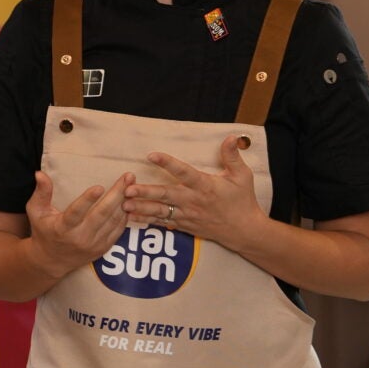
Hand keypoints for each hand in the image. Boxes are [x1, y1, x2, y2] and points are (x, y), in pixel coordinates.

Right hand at [24, 170, 132, 278]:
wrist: (51, 261)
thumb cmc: (43, 231)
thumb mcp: (36, 211)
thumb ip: (41, 192)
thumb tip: (40, 174)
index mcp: (62, 228)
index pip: (76, 213)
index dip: (87, 200)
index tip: (99, 186)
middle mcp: (80, 238)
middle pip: (102, 214)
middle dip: (116, 194)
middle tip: (127, 177)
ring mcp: (93, 244)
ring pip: (113, 221)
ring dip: (124, 202)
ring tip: (132, 185)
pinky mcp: (102, 248)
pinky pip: (118, 230)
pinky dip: (125, 215)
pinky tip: (129, 201)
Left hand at [125, 136, 265, 247]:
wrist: (244, 231)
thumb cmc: (243, 201)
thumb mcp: (242, 176)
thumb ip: (233, 156)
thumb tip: (231, 136)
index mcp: (205, 186)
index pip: (184, 172)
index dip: (168, 163)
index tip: (151, 155)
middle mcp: (193, 201)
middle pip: (166, 195)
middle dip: (146, 192)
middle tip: (128, 189)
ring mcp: (187, 215)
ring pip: (161, 212)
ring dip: (142, 208)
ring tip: (124, 205)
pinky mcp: (185, 226)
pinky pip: (164, 223)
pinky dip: (148, 221)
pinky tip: (133, 218)